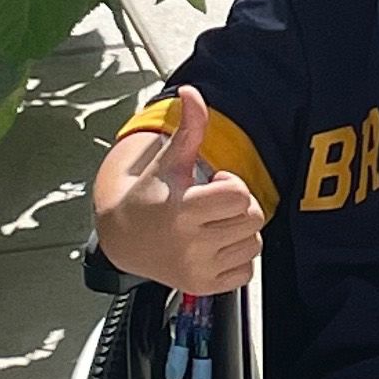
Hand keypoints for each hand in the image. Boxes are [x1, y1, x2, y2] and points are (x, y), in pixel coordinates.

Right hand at [98, 87, 264, 294]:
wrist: (124, 238)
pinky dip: (238, 258)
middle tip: (214, 205)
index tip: (212, 185)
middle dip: (239, 207)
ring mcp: (198, 269)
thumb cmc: (151, 194)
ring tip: (214, 225)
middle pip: (253, 218)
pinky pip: (247, 271)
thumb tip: (192, 92)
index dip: (232, 185)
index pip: (240, 195)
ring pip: (254, 244)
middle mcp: (191, 244)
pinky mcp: (204, 287)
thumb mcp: (170, 160)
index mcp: (183, 210)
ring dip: (240, 232)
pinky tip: (215, 246)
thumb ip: (189, 127)